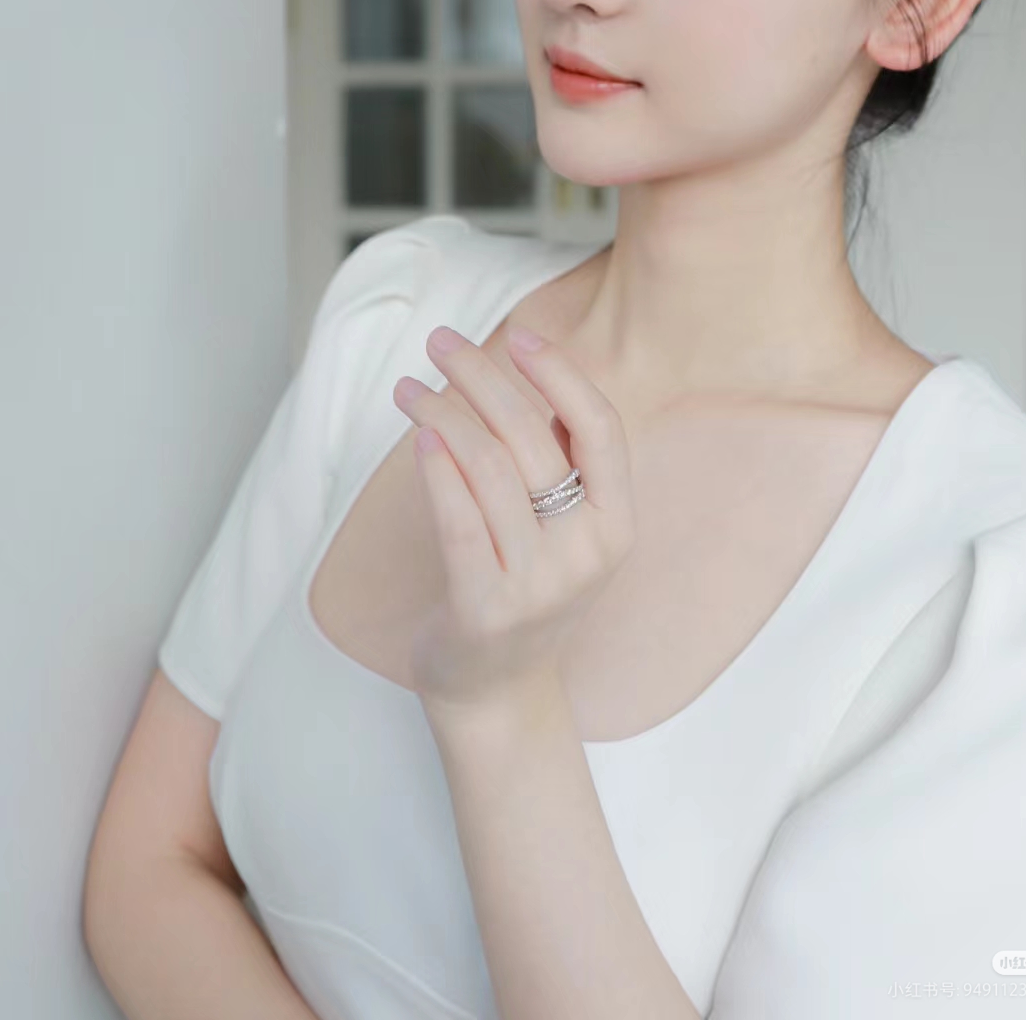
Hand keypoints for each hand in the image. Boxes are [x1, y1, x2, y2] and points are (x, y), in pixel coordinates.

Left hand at [391, 323, 637, 728]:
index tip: (519, 334)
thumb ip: (565, 461)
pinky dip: (437, 470)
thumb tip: (532, 368)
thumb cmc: (528, 587)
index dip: (561, 374)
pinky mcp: (484, 608)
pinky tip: (418, 437)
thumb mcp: (569, 528)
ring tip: (408, 388)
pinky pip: (458, 521)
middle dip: (482, 376)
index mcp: (617, 523)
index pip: (599, 428)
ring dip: (442, 413)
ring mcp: (537, 584)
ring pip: (488, 468)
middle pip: (531, 437)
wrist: (499, 691)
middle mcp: (586, 553)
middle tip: (441, 342)